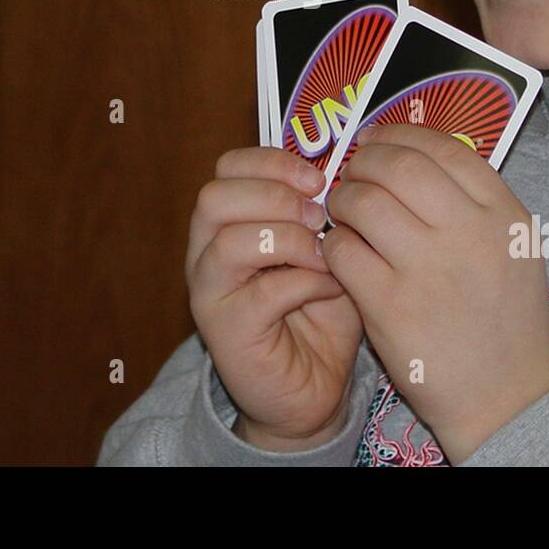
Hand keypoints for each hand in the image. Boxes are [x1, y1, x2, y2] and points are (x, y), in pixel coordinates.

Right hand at [187, 146, 364, 450]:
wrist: (313, 387)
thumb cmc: (319, 311)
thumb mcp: (326, 249)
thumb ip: (325, 214)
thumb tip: (342, 179)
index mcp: (227, 221)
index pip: (227, 167)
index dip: (271, 162)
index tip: (317, 178)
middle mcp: (205, 251)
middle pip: (215, 197)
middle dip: (275, 196)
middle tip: (319, 215)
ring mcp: (210, 293)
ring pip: (229, 241)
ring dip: (288, 238)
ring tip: (324, 252)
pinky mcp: (226, 332)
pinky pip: (261, 293)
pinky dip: (305, 282)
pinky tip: (331, 286)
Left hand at [320, 123, 548, 462]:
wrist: (506, 400)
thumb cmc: (504, 319)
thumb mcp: (512, 248)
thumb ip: (473, 200)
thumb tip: (409, 152)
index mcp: (504, 214)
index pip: (444, 147)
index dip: (400, 135)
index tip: (376, 139)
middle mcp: (471, 234)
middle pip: (398, 166)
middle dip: (364, 163)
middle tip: (353, 175)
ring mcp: (430, 270)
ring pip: (362, 202)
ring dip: (342, 201)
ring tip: (342, 213)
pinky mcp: (391, 306)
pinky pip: (342, 251)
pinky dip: (333, 245)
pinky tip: (341, 255)